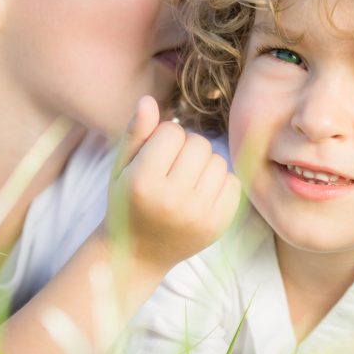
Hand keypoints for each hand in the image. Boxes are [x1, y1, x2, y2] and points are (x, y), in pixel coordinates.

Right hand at [109, 96, 240, 275]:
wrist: (138, 254)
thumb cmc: (127, 202)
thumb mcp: (121, 167)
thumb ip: (135, 133)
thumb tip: (148, 100)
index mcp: (142, 183)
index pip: (172, 133)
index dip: (164, 137)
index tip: (156, 153)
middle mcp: (171, 201)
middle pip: (199, 144)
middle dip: (186, 148)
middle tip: (172, 166)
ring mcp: (197, 216)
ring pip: (218, 161)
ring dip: (204, 164)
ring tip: (186, 179)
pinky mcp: (217, 226)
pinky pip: (232, 182)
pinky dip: (219, 182)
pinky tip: (200, 193)